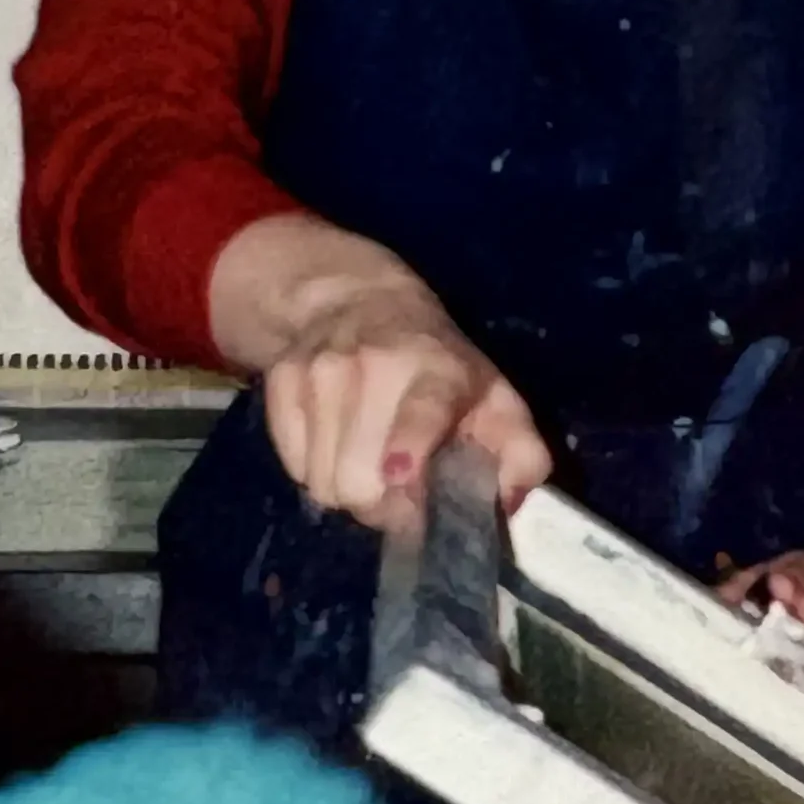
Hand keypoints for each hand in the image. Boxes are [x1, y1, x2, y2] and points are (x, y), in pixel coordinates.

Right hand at [263, 269, 548, 527]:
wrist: (357, 299)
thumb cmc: (440, 367)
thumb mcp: (495, 399)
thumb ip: (521, 453)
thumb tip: (514, 500)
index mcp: (436, 369)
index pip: (419, 410)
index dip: (407, 445)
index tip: (401, 475)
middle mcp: (372, 365)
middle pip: (357, 476)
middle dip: (379, 504)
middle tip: (398, 493)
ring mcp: (320, 372)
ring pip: (321, 482)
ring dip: (347, 491)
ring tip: (369, 466)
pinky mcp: (281, 383)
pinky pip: (293, 468)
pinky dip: (315, 472)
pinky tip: (337, 447)